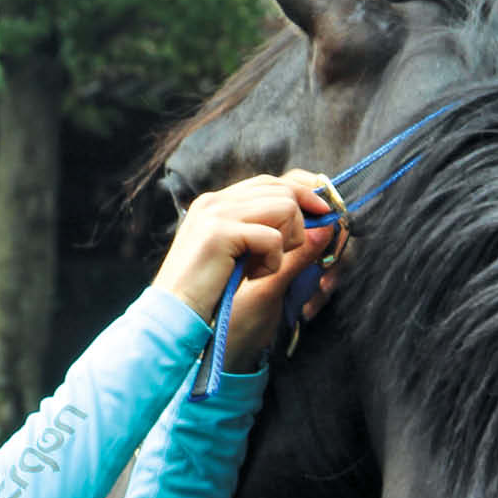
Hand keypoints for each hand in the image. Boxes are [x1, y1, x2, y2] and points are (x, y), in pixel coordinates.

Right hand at [151, 171, 338, 371]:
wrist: (174, 315)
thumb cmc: (210, 294)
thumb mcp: (247, 260)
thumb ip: (276, 235)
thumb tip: (323, 222)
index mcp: (216, 204)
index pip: (270, 182)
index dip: (302, 193)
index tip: (322, 213)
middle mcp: (215, 201)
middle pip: (282, 189)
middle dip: (300, 221)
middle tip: (291, 250)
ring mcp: (215, 214)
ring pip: (284, 207)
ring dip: (286, 243)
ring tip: (264, 267)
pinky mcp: (219, 233)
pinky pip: (272, 237)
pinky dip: (272, 262)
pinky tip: (254, 276)